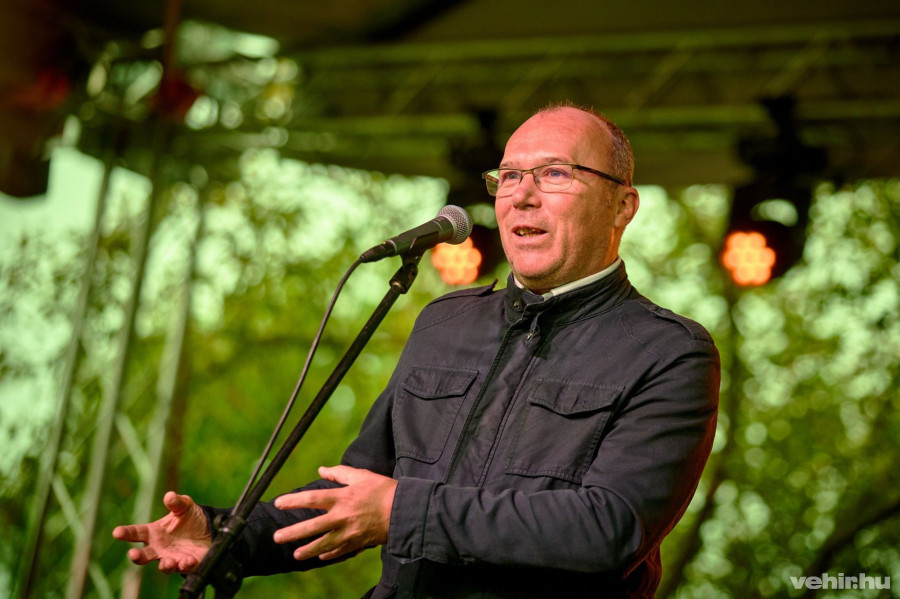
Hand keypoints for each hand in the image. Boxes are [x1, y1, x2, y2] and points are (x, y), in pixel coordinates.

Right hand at [112, 491, 211, 573]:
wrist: (209, 530)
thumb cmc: (191, 518)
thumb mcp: (185, 506)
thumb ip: (176, 502)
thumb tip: (169, 495)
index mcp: (154, 532)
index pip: (136, 533)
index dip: (125, 532)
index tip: (116, 532)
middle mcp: (159, 548)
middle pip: (143, 556)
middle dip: (137, 557)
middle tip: (133, 554)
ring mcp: (171, 557)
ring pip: (163, 566)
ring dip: (165, 565)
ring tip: (168, 561)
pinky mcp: (186, 564)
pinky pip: (183, 568)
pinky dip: (184, 565)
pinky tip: (188, 560)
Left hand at [272, 465, 396, 561]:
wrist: (404, 511)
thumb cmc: (383, 490)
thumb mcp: (362, 476)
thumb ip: (340, 473)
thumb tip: (322, 469)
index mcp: (342, 498)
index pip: (311, 499)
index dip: (293, 501)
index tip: (278, 503)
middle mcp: (342, 517)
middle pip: (312, 527)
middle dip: (292, 533)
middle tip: (276, 537)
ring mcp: (349, 533)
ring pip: (323, 544)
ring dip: (307, 550)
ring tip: (295, 555)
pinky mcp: (357, 543)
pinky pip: (340, 551)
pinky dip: (329, 554)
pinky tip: (321, 556)